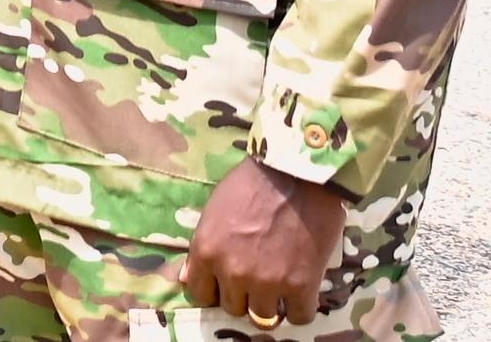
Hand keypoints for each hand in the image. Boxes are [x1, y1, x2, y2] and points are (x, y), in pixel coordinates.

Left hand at [184, 159, 345, 328]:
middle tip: (256, 280)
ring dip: (270, 305)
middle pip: (233, 308)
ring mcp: (267, 282)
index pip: (200, 294)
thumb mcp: (214, 211)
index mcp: (206, 251)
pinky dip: (300, 308)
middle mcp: (232, 272)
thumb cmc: (251, 185)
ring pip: (263, 317)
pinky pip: (299, 317)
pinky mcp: (301, 286)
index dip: (214, 291)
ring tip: (279, 288)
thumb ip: (203, 248)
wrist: (296, 174)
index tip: (226, 286)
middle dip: (243, 296)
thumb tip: (188, 278)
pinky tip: (301, 292)